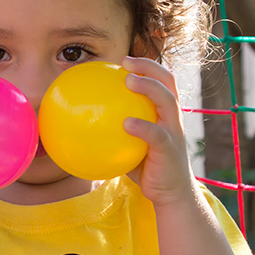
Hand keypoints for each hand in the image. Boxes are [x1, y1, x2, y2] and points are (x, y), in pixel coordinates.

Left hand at [121, 57, 196, 208]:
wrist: (170, 194)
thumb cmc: (146, 167)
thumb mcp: (129, 145)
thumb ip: (115, 131)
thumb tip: (80, 124)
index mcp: (165, 113)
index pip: (161, 80)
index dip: (146, 66)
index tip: (123, 60)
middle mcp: (173, 117)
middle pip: (168, 82)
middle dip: (149, 67)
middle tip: (126, 62)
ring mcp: (174, 132)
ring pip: (167, 101)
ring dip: (149, 87)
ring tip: (129, 80)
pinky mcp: (170, 149)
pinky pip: (157, 134)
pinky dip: (142, 126)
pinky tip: (125, 123)